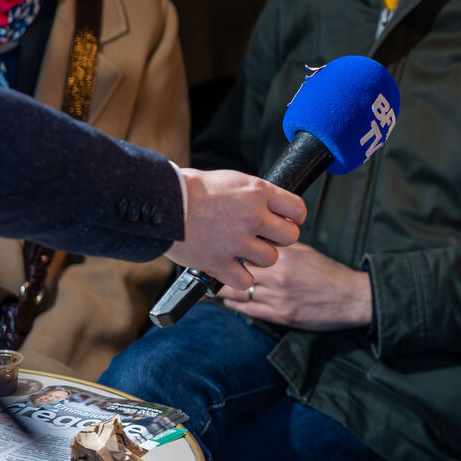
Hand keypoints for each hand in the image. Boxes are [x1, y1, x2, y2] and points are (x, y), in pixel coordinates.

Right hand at [164, 168, 305, 288]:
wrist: (162, 202)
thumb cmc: (192, 188)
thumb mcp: (232, 180)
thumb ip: (255, 194)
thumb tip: (273, 204)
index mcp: (258, 192)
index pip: (297, 209)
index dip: (294, 217)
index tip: (286, 221)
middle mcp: (253, 217)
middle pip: (290, 237)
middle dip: (278, 238)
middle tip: (263, 237)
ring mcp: (237, 241)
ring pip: (270, 259)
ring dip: (258, 258)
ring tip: (242, 251)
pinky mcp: (219, 262)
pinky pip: (245, 280)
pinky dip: (239, 278)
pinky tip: (231, 268)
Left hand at [218, 242, 372, 331]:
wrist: (351, 298)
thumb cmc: (330, 274)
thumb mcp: (306, 252)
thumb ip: (281, 247)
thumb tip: (259, 239)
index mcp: (285, 256)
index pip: (247, 249)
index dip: (229, 248)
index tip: (218, 246)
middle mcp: (278, 276)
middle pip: (237, 270)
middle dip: (220, 268)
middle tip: (208, 265)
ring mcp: (278, 298)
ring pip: (238, 292)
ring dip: (223, 289)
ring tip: (214, 285)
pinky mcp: (280, 316)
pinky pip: (248, 310)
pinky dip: (235, 305)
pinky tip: (229, 301)